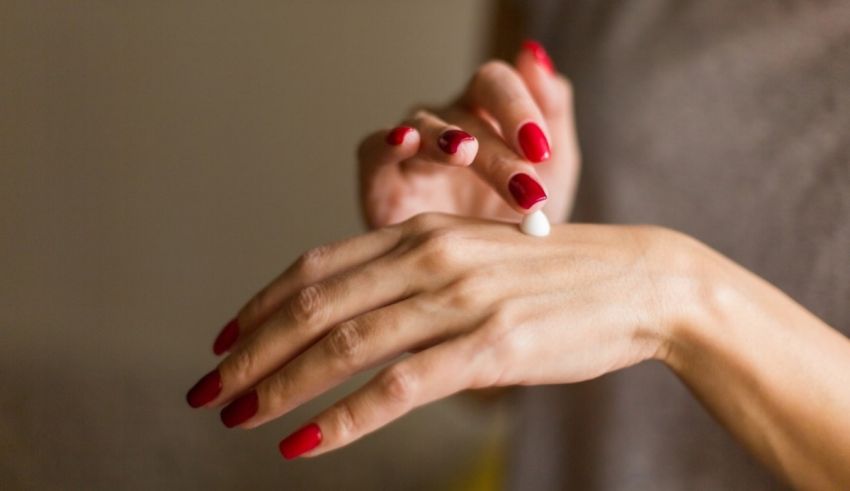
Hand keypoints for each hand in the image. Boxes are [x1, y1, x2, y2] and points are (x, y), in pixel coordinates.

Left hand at [187, 213, 687, 458]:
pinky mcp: (489, 346)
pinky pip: (399, 388)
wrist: (639, 282)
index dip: (259, 304)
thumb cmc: (554, 276)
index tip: (222, 340)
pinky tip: (305, 444)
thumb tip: (359, 326)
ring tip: (239, 417)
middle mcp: (429, 258)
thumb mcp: (475, 259)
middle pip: (314, 305)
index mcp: (421, 233)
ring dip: (281, 386)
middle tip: (208, 389)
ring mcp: (458, 300)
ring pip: (344, 345)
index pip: (315, 266)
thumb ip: (416, 278)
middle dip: (251, 351)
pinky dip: (344, 419)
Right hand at [358, 41, 580, 227]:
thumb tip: (534, 54)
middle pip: (465, 112)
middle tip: (524, 188)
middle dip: (497, 150)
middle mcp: (447, 124)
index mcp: (488, 113)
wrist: (486, 284)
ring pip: (423, 126)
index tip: (541, 150)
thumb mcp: (554, 171)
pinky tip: (404, 141)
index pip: (497, 84)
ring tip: (465, 153)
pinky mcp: (379, 180)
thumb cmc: (518, 221)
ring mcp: (411, 150)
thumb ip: (552, 111)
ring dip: (446, 139)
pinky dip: (386, 142)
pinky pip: (373, 150)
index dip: (518, 107)